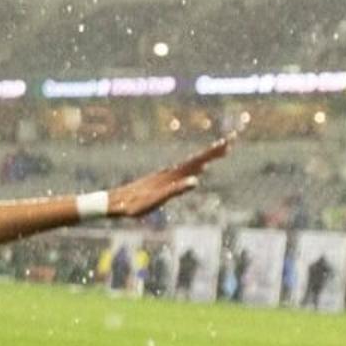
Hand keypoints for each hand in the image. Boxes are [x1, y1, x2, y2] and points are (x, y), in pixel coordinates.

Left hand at [107, 137, 226, 220]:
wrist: (114, 202)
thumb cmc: (134, 204)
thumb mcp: (155, 200)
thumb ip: (175, 190)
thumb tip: (196, 180)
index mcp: (172, 175)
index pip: (197, 160)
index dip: (213, 152)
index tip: (228, 142)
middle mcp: (170, 172)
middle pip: (196, 158)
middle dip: (214, 151)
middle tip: (231, 140)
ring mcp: (166, 176)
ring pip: (190, 163)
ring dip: (206, 156)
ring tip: (220, 151)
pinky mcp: (161, 180)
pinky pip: (183, 170)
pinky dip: (195, 165)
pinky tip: (197, 167)